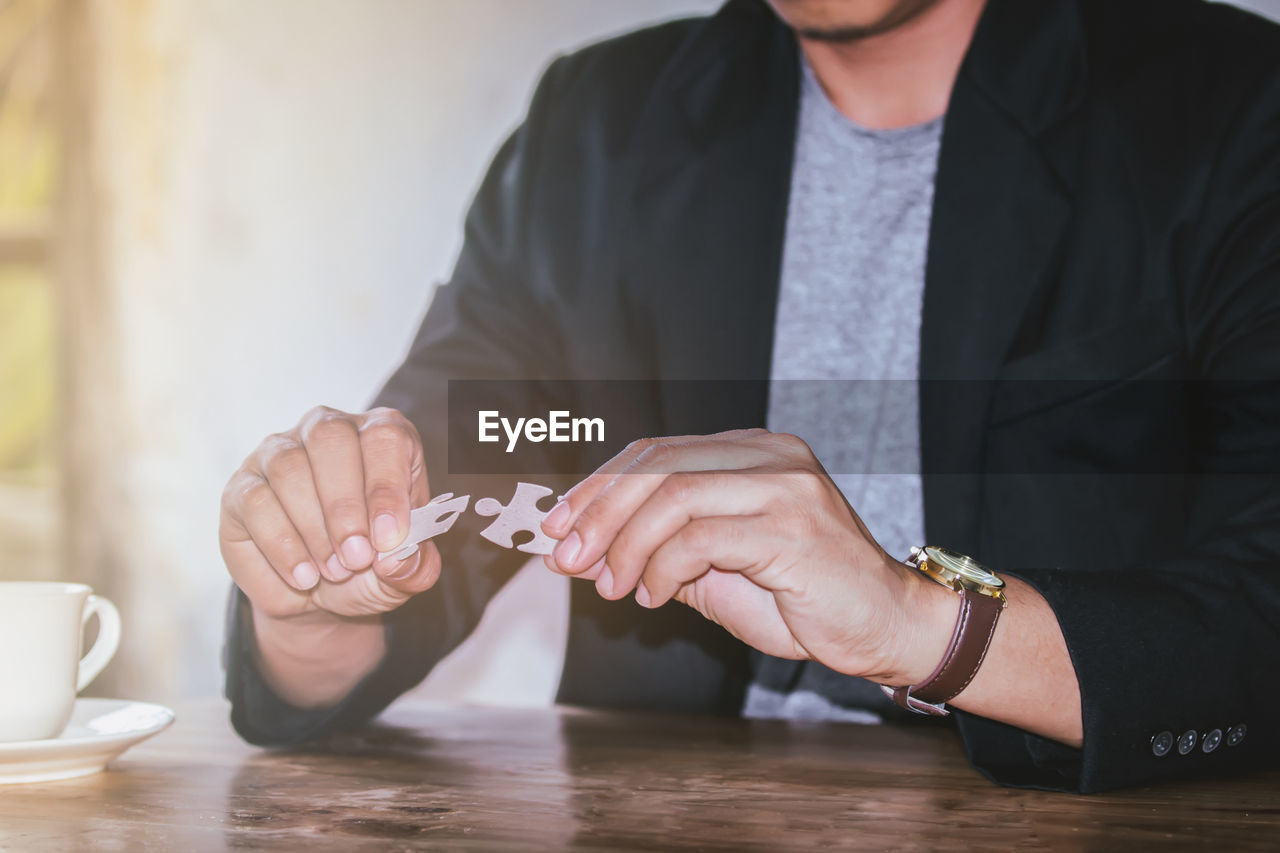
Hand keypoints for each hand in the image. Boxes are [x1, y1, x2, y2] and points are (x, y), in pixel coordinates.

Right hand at [219, 406, 441, 622]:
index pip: (385, 437)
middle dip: (346, 506)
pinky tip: (303, 576)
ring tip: (333, 572)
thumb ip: (413, 566)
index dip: (387, 487)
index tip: (388, 538)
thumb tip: (395, 561)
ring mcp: (279, 452)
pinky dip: (282, 545)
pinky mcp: (243, 486)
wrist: (318, 594)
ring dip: (314, 529)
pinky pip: (256, 503)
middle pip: (332, 440)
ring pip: (290, 469)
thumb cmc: (368, 567)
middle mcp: (327, 430)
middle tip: (357, 558)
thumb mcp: (401, 573)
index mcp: (381, 436)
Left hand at [540, 429, 945, 683]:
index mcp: (751, 450)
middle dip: (599, 513)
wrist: (885, 628)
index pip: (655, 451)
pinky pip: (701, 537)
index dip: (597, 486)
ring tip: (613, 587)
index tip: (555, 527)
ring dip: (626, 546)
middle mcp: (769, 455)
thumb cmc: (799, 599)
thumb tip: (574, 552)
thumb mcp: (710, 571)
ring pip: (673, 496)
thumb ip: (650, 552)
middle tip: (567, 558)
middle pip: (657, 466)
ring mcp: (786, 486)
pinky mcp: (794, 527)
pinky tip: (653, 596)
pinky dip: (662, 568)